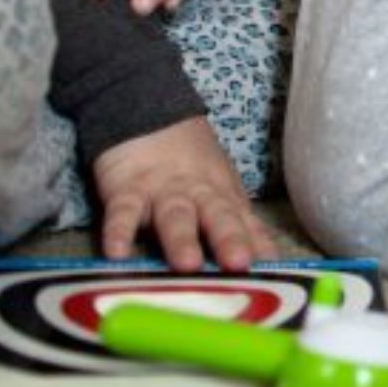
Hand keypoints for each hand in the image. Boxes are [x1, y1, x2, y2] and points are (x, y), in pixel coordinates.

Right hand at [92, 117, 274, 271]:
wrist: (150, 115)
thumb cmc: (192, 165)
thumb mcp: (222, 190)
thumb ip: (242, 226)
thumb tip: (270, 262)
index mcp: (225, 198)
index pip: (245, 223)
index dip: (258, 245)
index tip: (271, 271)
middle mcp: (199, 195)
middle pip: (218, 216)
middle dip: (229, 239)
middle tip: (239, 264)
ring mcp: (163, 191)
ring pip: (175, 215)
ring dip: (182, 239)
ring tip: (187, 264)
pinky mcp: (126, 190)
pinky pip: (122, 213)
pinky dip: (118, 232)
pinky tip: (116, 255)